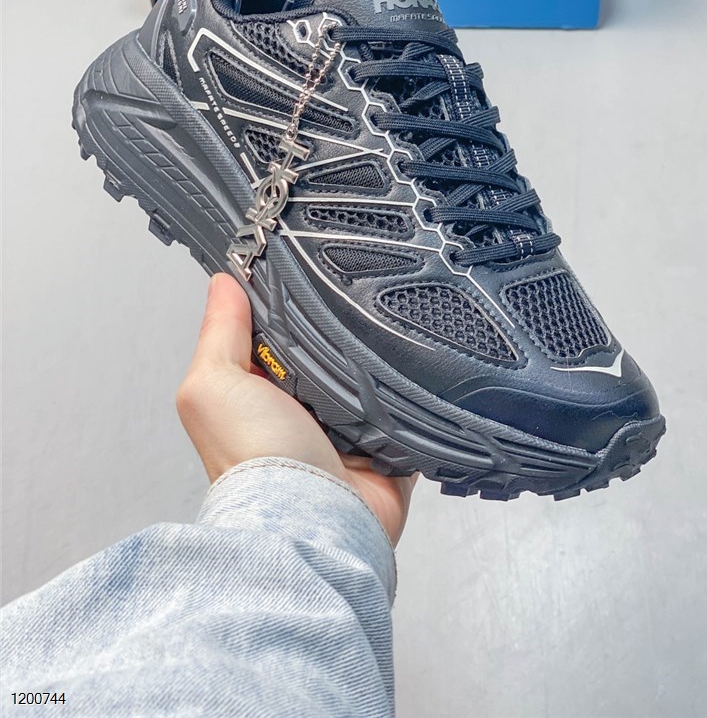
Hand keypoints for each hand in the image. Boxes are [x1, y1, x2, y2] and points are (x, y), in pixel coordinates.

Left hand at [177, 273, 416, 544]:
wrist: (314, 521)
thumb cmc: (254, 462)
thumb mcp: (213, 385)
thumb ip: (219, 332)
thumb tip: (222, 283)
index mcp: (257, 391)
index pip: (274, 330)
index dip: (285, 303)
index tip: (303, 267)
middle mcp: (300, 409)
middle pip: (326, 348)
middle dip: (337, 329)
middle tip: (349, 300)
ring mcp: (345, 428)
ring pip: (368, 374)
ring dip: (374, 360)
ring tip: (380, 337)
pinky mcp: (386, 445)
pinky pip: (406, 406)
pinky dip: (410, 393)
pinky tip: (409, 373)